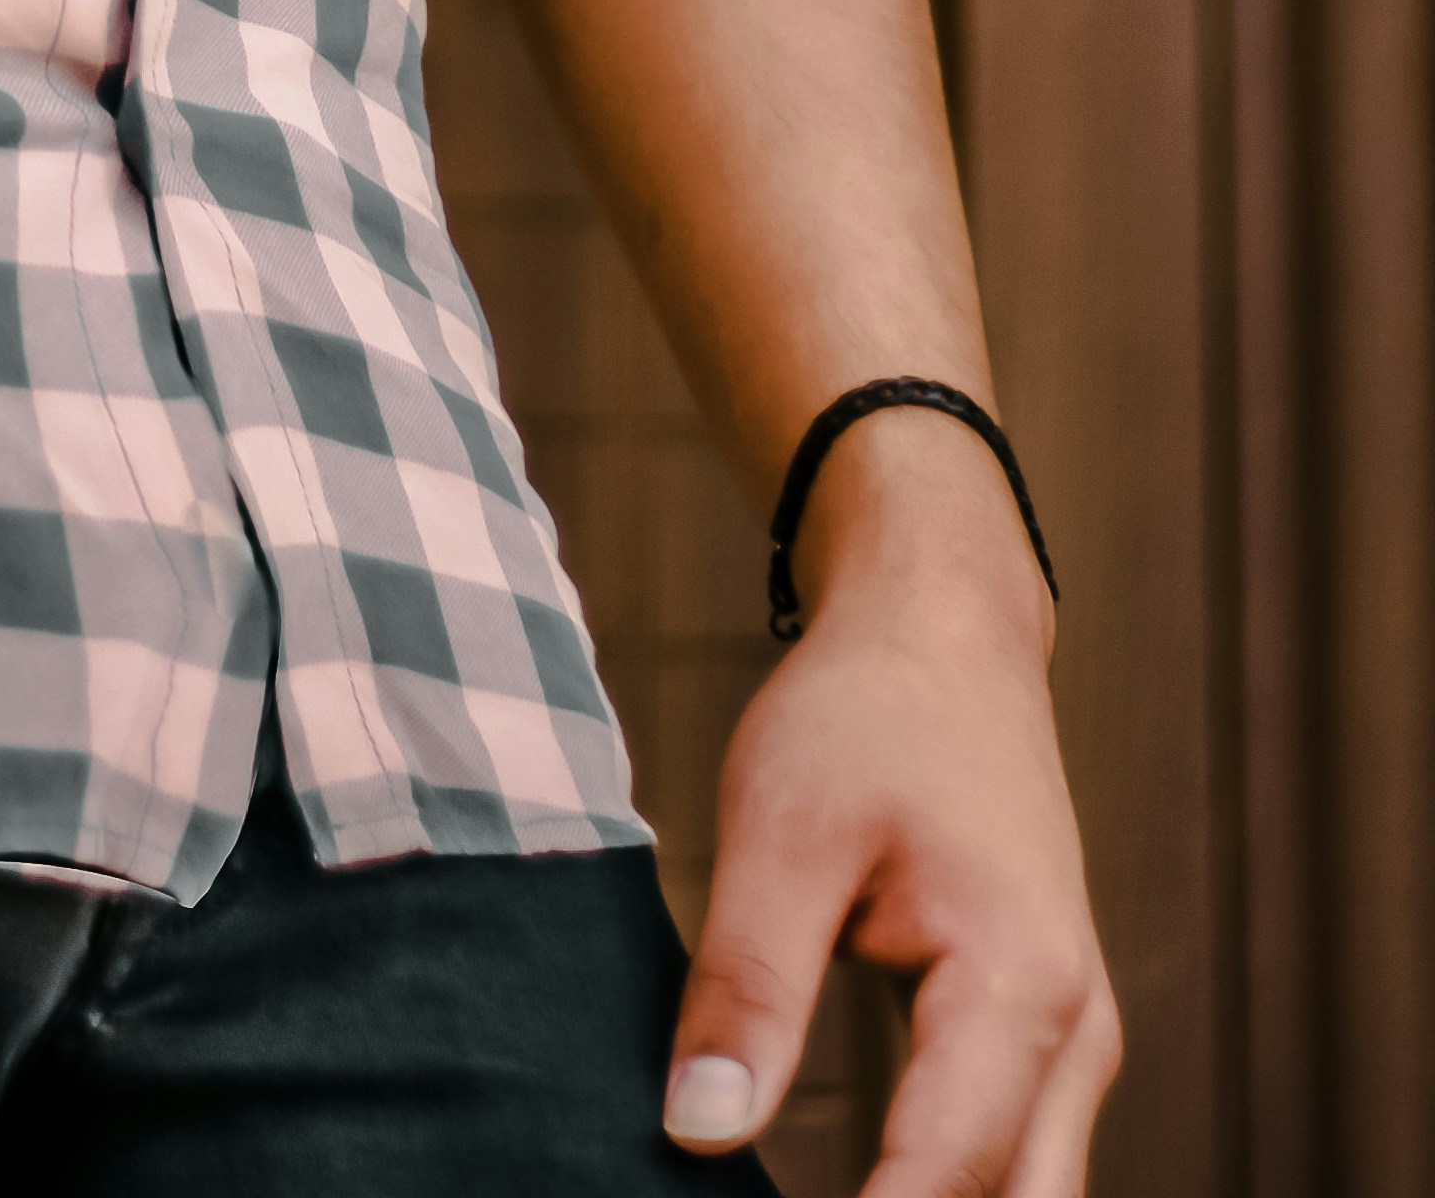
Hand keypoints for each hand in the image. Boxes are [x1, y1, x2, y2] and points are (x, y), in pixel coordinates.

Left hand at [664, 450, 1117, 1193]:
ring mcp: (1074, 1044)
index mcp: (1020, 985)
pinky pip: (1014, 1161)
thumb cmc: (865, 715)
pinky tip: (858, 1197)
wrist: (946, 634)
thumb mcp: (780, 832)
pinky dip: (949, 1196)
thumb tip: (699, 1131)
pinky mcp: (1045, 1040)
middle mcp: (1076, 1035)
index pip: (946, 1178)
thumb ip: (747, 986)